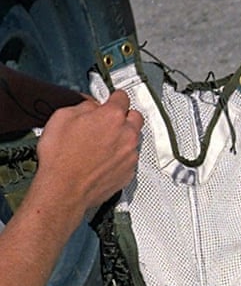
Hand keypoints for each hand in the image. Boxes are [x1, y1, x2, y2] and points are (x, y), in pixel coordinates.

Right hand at [32, 90, 142, 218]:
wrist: (64, 189)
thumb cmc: (61, 157)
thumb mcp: (62, 118)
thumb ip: (83, 106)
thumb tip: (91, 105)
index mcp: (111, 117)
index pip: (122, 97)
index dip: (115, 97)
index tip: (113, 99)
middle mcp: (127, 135)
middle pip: (135, 117)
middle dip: (124, 116)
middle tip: (109, 121)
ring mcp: (130, 155)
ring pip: (134, 139)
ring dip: (123, 138)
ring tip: (102, 144)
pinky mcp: (130, 172)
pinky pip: (130, 158)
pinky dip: (121, 157)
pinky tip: (104, 160)